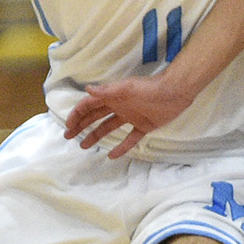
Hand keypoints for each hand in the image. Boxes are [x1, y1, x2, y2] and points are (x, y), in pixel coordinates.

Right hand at [62, 75, 192, 158]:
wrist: (175, 92)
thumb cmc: (150, 88)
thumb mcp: (126, 88)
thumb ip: (107, 91)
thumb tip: (87, 90)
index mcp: (112, 96)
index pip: (89, 105)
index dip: (77, 114)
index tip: (68, 126)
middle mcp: (118, 106)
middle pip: (95, 116)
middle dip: (81, 125)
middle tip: (69, 136)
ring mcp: (130, 117)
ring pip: (108, 127)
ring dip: (96, 135)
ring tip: (84, 146)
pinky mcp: (143, 126)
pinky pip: (130, 138)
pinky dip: (121, 147)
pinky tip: (112, 155)